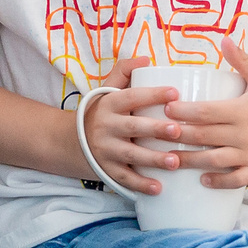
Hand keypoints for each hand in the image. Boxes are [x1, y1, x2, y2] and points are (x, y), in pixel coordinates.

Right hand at [77, 56, 188, 196]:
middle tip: (177, 130)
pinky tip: (158, 188)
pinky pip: (124, 178)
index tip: (175, 92)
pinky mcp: (106, 169)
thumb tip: (148, 59)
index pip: (131, 97)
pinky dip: (140, 184)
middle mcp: (105, 126)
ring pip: (130, 155)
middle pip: (132, 127)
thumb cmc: (100, 113)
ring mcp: (105, 150)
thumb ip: (124, 71)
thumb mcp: (106, 90)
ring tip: (175, 162)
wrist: (70, 141)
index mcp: (109, 104)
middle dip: (155, 129)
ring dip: (153, 159)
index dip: (152, 94)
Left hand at [158, 38, 247, 189]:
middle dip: (179, 136)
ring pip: (216, 160)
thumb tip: (223, 38)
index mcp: (243, 110)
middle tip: (154, 134)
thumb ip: (241, 59)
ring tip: (168, 159)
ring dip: (191, 161)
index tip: (165, 108)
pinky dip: (220, 182)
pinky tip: (202, 180)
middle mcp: (246, 134)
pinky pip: (237, 180)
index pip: (208, 112)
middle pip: (206, 136)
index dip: (185, 111)